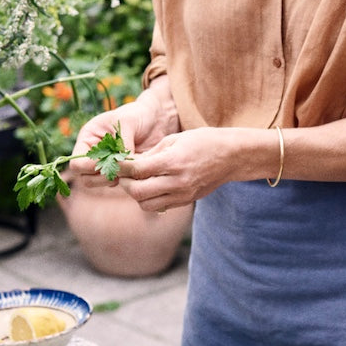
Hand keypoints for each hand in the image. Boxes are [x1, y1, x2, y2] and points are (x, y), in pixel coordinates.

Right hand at [67, 78, 177, 192]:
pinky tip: (134, 171)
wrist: (155, 118)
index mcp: (88, 139)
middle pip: (84, 178)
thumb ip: (122, 143)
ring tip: (128, 170)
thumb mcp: (127, 122)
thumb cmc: (138, 114)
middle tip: (120, 171)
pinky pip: (114, 183)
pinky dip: (123, 181)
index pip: (77, 163)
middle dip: (101, 177)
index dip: (91, 168)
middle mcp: (92, 153)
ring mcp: (104, 163)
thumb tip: (121, 165)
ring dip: (111, 180)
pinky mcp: (118, 170)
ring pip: (97, 183)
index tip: (110, 162)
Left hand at [113, 126, 229, 211]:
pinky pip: (159, 207)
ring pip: (145, 205)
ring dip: (136, 195)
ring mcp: (182, 194)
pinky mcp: (186, 201)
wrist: (232, 156)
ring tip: (138, 182)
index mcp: (174, 161)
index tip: (114, 163)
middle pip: (137, 192)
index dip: (121, 167)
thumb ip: (151, 153)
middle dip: (125, 183)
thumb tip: (129, 163)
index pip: (137, 170)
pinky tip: (152, 187)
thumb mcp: (175, 139)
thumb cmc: (204, 141)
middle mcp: (177, 181)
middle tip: (123, 175)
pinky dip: (150, 199)